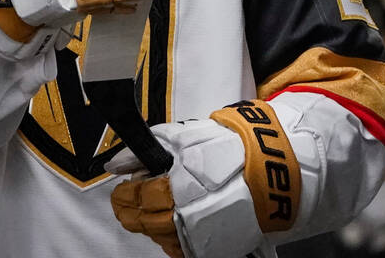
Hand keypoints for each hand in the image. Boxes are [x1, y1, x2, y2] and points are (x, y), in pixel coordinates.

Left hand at [107, 100, 300, 257]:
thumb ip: (144, 152)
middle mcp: (182, 216)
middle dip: (132, 211)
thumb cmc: (227, 151)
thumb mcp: (181, 138)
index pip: (135, 197)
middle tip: (130, 201)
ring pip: (159, 238)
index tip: (122, 189)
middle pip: (143, 222)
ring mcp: (196, 235)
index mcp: (173, 188)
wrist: (269, 172)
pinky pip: (179, 249)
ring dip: (151, 225)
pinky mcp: (210, 247)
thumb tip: (115, 163)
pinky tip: (175, 223)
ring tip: (155, 209)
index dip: (124, 193)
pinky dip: (172, 238)